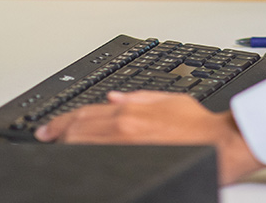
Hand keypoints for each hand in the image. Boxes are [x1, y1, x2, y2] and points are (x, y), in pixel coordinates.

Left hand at [35, 92, 262, 184]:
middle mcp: (124, 130)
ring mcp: (126, 151)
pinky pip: (101, 166)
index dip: (60, 123)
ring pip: (82, 150)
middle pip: (77, 133)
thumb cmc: (200, 125)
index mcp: (130, 113)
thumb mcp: (170, 99)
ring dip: (65, 150)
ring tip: (55, 153)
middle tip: (45, 141)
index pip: (84, 115)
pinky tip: (78, 167)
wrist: (220, 144)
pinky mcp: (136, 166)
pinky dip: (85, 165)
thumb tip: (114, 98)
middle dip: (57, 136)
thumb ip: (139, 98)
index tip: (45, 130)